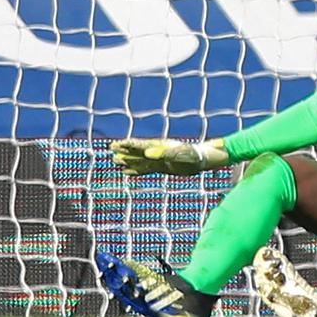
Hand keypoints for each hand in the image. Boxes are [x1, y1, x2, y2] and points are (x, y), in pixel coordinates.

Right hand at [111, 138, 229, 176]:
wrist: (204, 160)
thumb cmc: (193, 155)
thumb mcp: (179, 154)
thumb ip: (163, 154)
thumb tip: (147, 153)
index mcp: (161, 147)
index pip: (140, 145)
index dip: (128, 145)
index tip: (116, 144)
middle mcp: (159, 152)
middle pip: (138, 151)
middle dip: (125, 150)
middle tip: (111, 147)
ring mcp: (160, 160)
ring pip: (140, 160)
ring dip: (128, 160)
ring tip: (115, 160)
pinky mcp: (163, 168)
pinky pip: (146, 169)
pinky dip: (136, 170)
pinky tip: (128, 172)